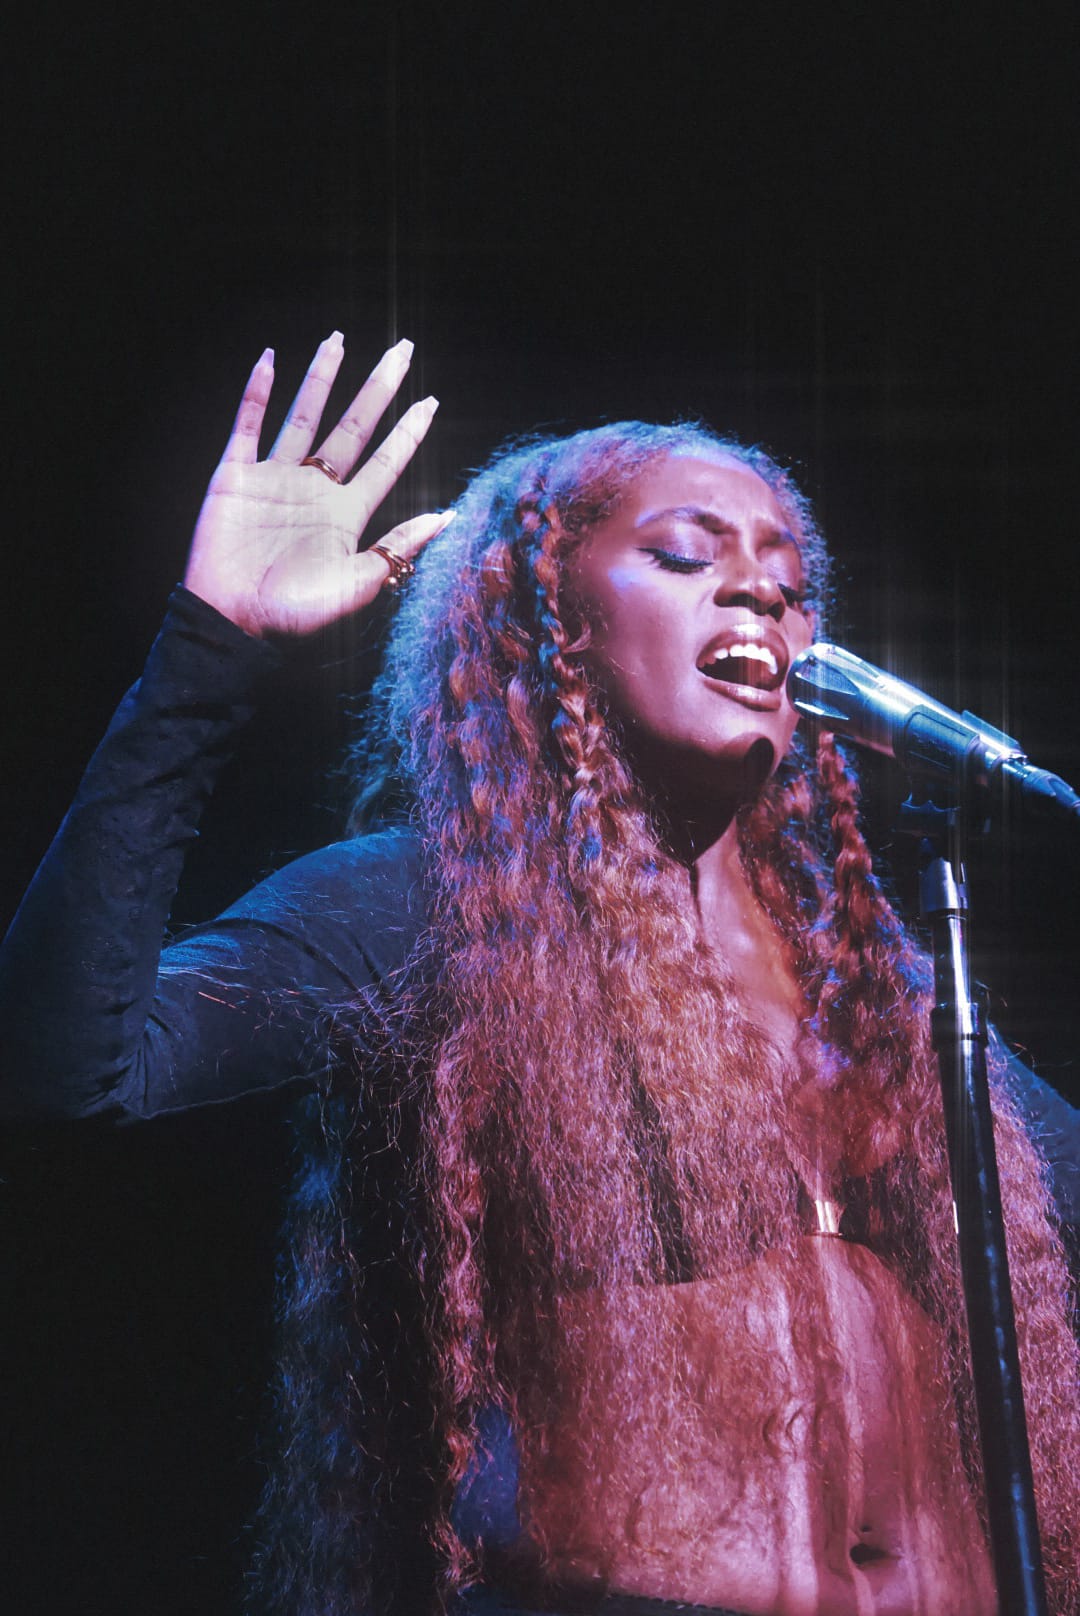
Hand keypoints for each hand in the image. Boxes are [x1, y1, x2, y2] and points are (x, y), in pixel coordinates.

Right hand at [183, 333, 450, 637]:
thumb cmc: (295, 615)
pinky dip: (257, 393)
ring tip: (339, 340)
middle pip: (353, 427)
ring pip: (303, 416)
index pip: (386, 462)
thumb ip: (399, 547)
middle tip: (402, 350)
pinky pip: (247, 425)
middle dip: (377, 389)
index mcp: (346, 514)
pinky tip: (271, 360)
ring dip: (322, 378)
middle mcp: (315, 490)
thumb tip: (448, 516)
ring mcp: (275, 479)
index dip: (409, 432)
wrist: (232, 622)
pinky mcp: (235, 476)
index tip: (432, 400)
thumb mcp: (358, 584)